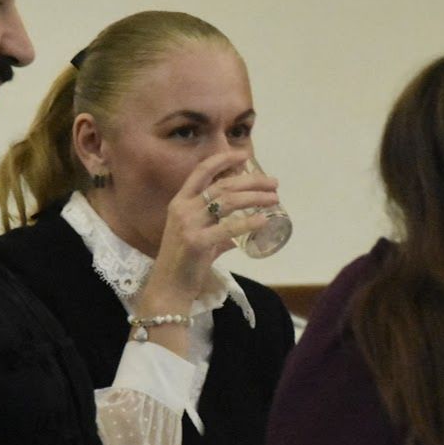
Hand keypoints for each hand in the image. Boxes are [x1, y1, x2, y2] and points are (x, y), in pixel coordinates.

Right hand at [134, 151, 279, 328]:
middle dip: (251, 181)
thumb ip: (217, 230)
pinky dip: (248, 222)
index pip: (201, 171)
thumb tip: (241, 230)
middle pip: (222, 185)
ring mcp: (188, 225)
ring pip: (227, 202)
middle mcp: (182, 208)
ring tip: (275, 199)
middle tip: (274, 183)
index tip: (245, 155)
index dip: (223, 159)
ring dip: (255, 197)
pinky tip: (264, 220)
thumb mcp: (197, 237)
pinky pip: (228, 229)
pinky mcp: (196, 243)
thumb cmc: (183, 263)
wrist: (168, 289)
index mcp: (180, 202)